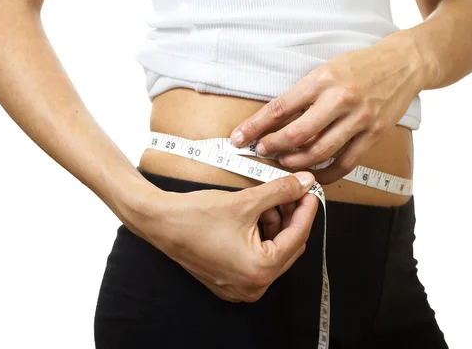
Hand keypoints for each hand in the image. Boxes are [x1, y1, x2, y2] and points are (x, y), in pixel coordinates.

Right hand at [128, 171, 318, 302]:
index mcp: (260, 270)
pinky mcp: (230, 282)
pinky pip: (257, 259)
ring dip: (274, 226)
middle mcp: (253, 286)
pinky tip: (254, 216)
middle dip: (290, 218)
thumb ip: (281, 191)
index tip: (311, 191)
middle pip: (288, 247)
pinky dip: (260, 237)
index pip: (297, 236)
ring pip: (273, 252)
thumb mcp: (246, 201)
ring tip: (265, 202)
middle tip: (290, 192)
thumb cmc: (197, 215)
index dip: (307, 209)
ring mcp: (240, 287)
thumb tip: (306, 183)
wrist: (161, 223)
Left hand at [230, 42, 424, 183]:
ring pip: (319, 151)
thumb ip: (302, 94)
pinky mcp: (373, 134)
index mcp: (322, 79)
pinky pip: (345, 163)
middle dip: (272, 147)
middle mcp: (340, 99)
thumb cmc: (359, 66)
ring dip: (295, 162)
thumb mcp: (326, 69)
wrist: (403, 64)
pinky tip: (312, 173)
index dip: (255, 126)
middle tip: (261, 151)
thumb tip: (273, 120)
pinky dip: (325, 172)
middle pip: (297, 134)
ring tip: (283, 161)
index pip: (280, 108)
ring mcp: (359, 119)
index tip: (239, 137)